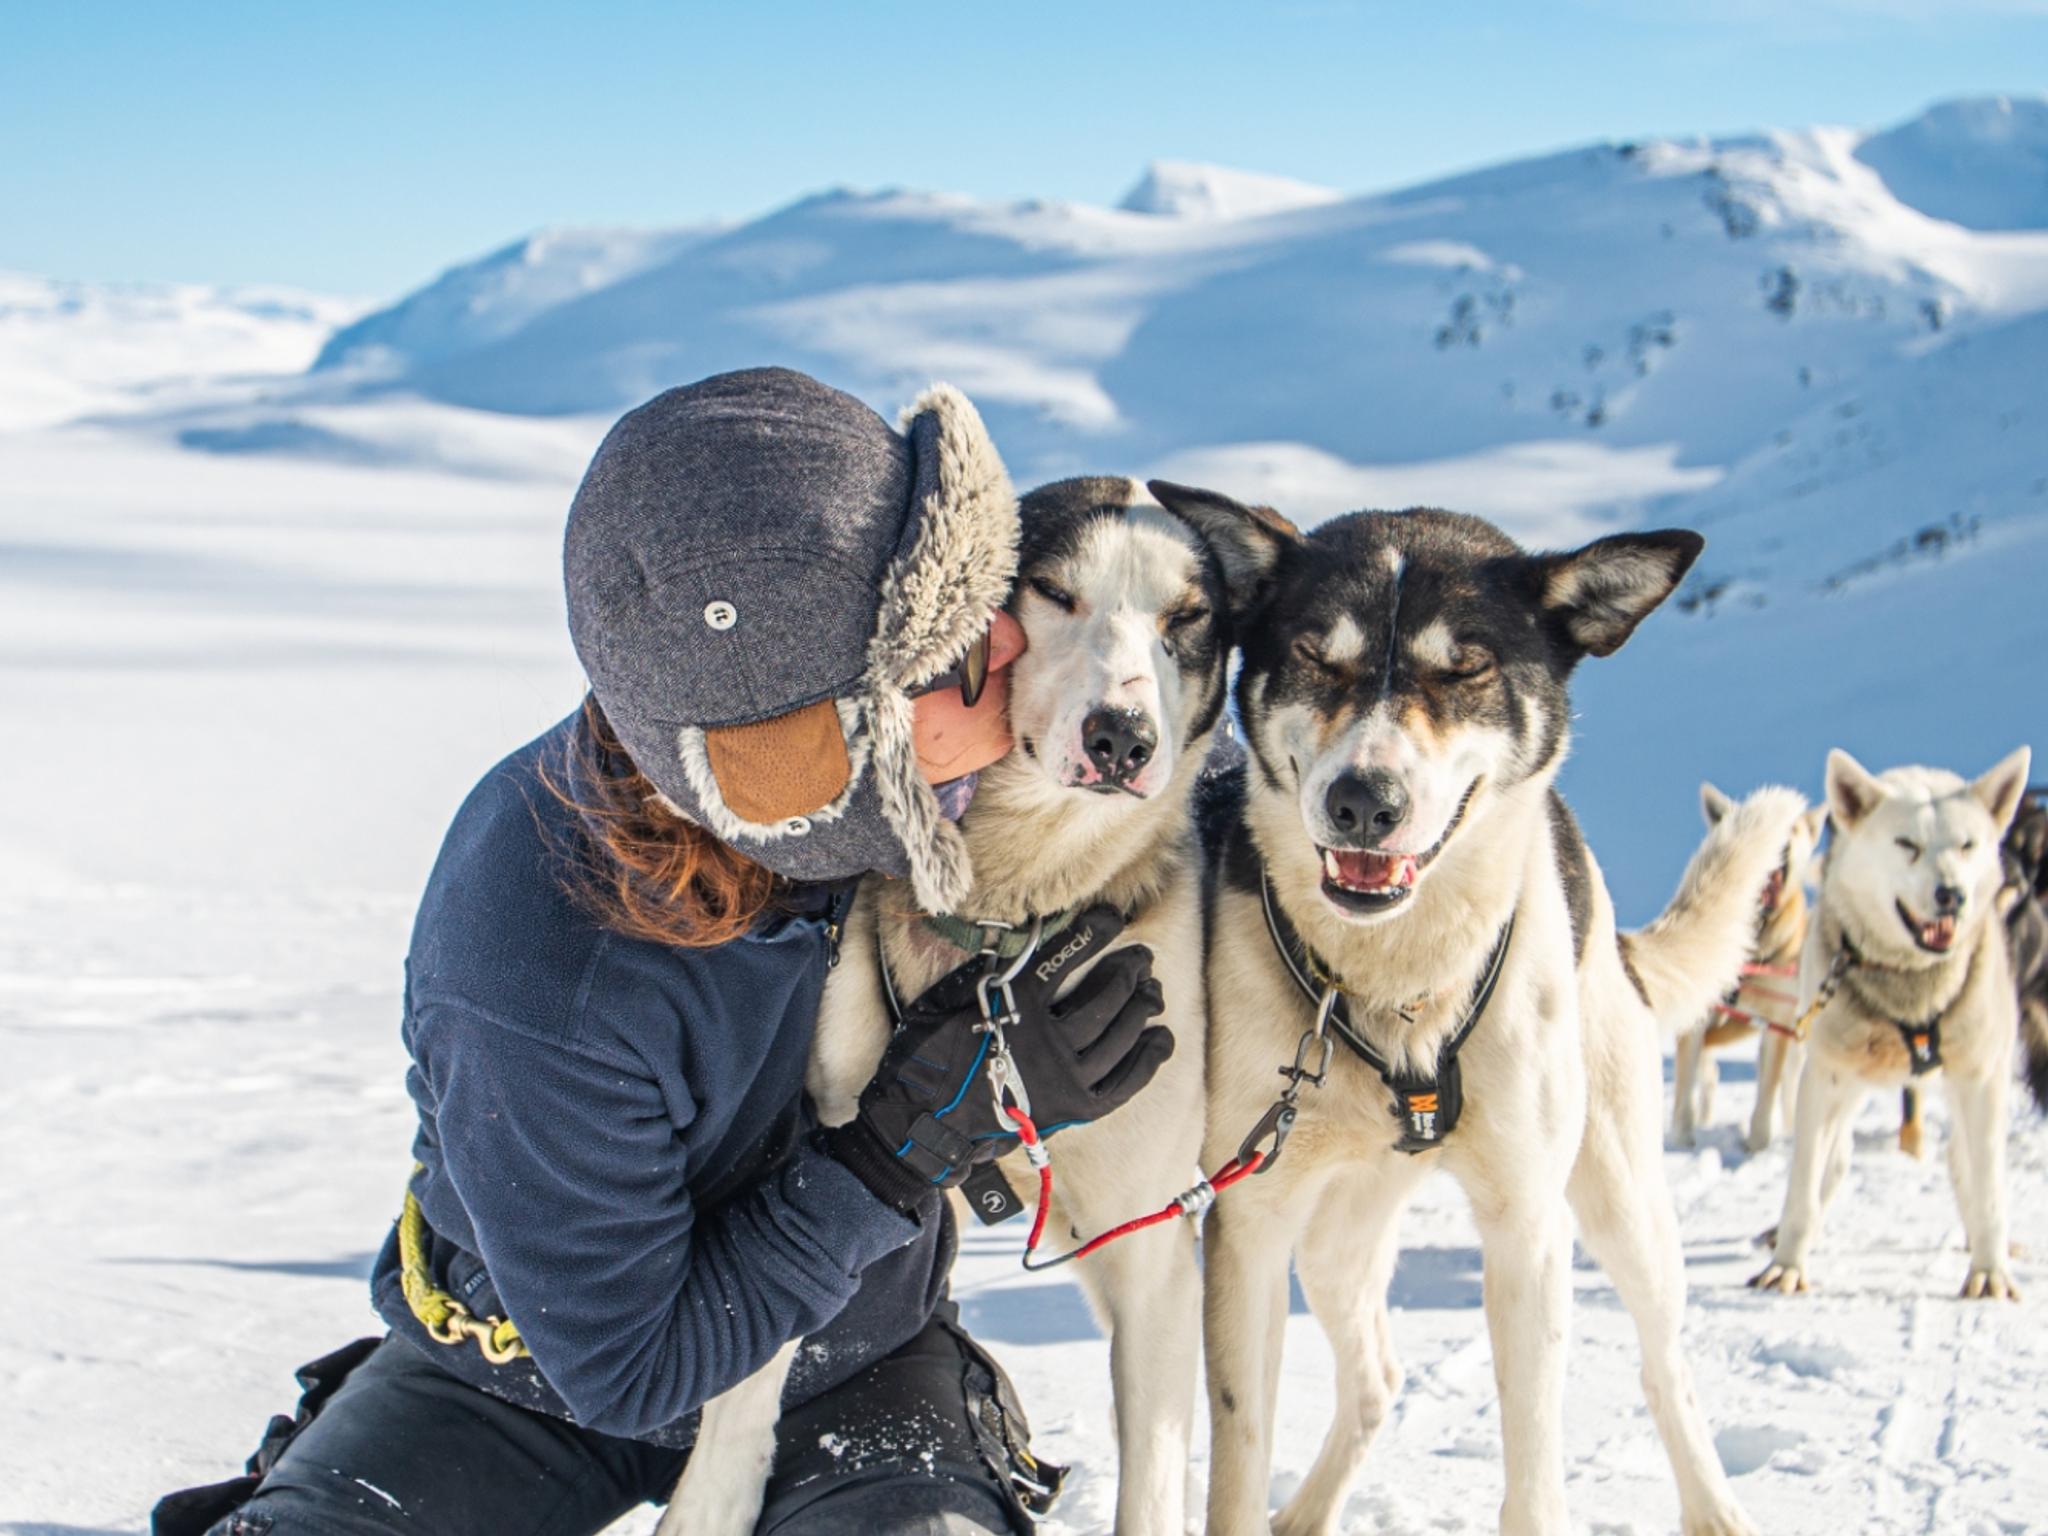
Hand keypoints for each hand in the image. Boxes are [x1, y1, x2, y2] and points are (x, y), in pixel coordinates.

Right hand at [822, 905, 1172, 1211]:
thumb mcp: (948, 999)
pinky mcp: (1073, 1110)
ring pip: (1120, 1037)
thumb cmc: (931, 1054)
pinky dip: (1147, 1059)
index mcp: (1015, 1005)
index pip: (1066, 957)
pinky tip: (1160, 1038)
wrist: (924, 1120)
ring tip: (1152, 993)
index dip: (1095, 933)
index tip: (1113, 919)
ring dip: (1142, 1009)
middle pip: (1106, 997)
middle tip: (1140, 959)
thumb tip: (1024, 945)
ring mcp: (1063, 1079)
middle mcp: (1047, 1041)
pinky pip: (1124, 1083)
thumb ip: (990, 973)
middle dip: (1130, 971)